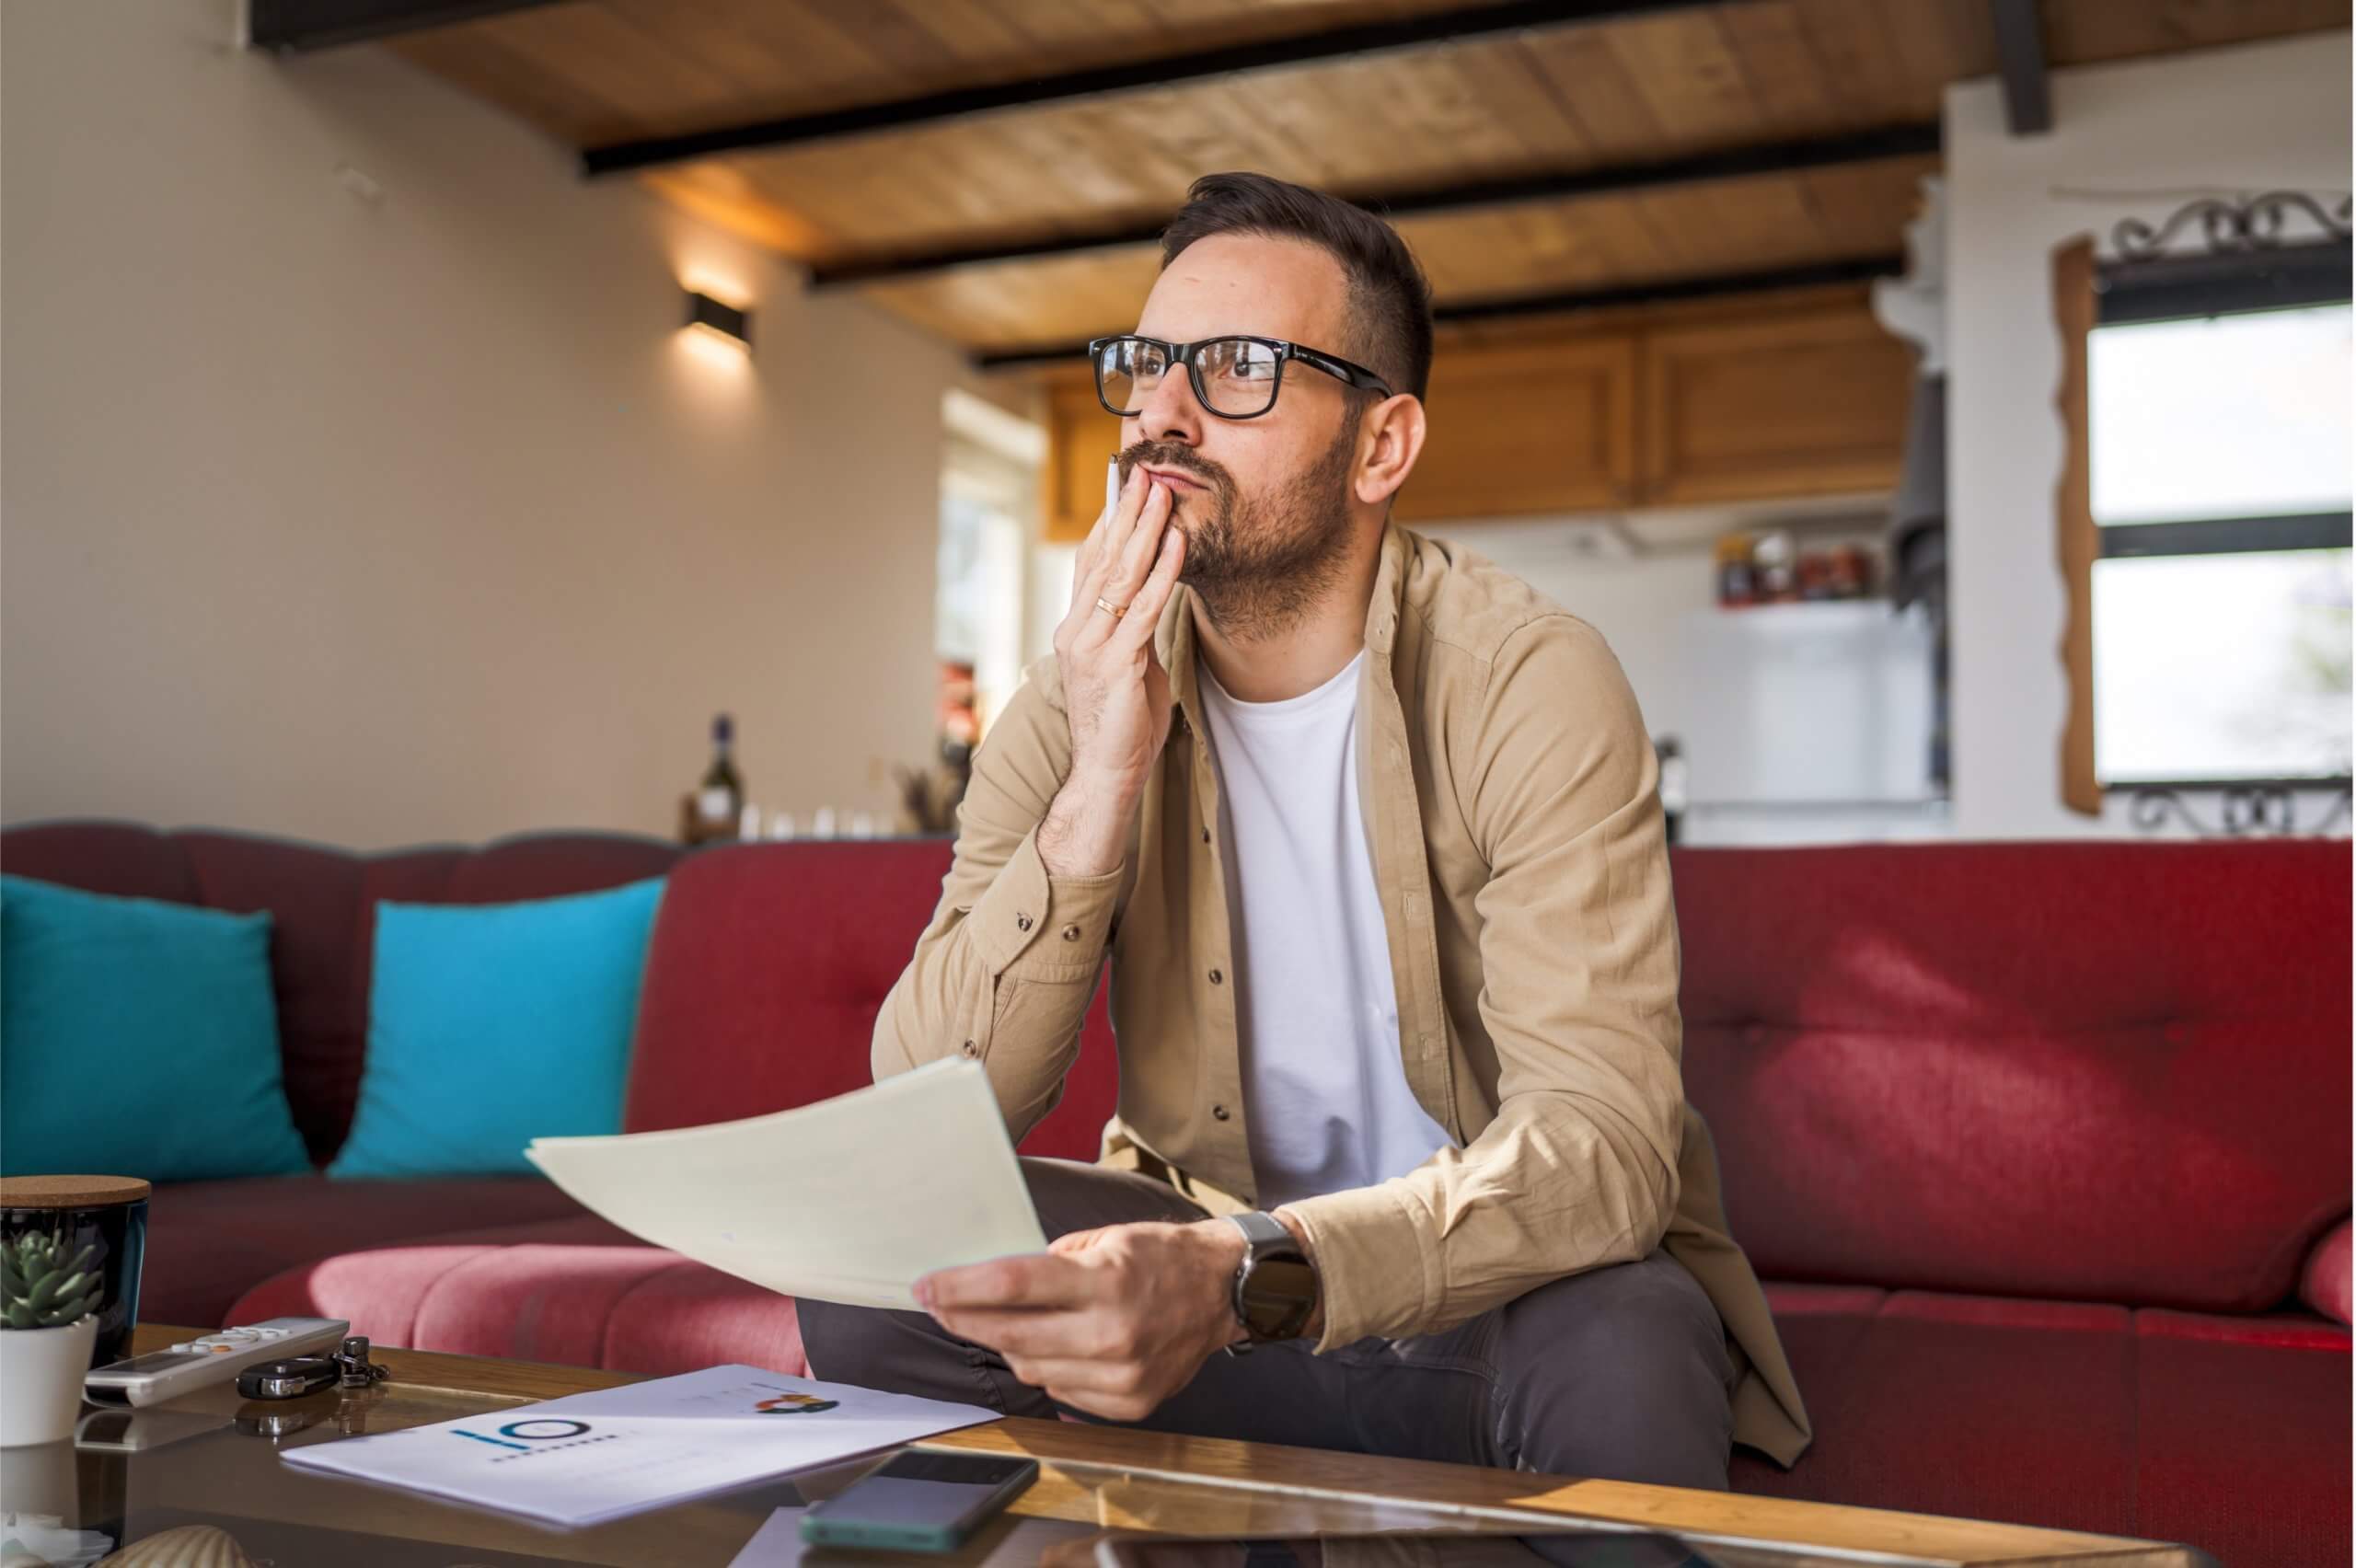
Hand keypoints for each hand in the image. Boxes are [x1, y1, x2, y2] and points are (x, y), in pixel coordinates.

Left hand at [914, 1218, 1243, 1422]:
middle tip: (939, 1304)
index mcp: (1106, 1281)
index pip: (1013, 1286)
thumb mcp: (1107, 1238)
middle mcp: (1112, 1333)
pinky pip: (1062, 1391)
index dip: (960, 1287)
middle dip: (964, 1318)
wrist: (1224, 1293)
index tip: (926, 1285)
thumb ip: (1053, 1262)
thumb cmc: (1163, 1258)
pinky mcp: (1129, 1402)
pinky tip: (1052, 1347)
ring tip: (998, 1323)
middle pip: (1011, 1334)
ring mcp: (1122, 1374)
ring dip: (1006, 1345)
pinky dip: (1047, 1369)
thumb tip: (997, 1283)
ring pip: (1031, 1368)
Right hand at [1038, 468, 1186, 876]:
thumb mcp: (1129, 665)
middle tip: (1147, 474)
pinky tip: (1177, 543)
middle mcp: (1075, 632)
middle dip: (1127, 513)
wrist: (1107, 773)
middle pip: (1101, 559)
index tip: (1126, 487)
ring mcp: (1091, 647)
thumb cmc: (1122, 724)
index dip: (1107, 523)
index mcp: (1074, 629)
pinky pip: (1142, 607)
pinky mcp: (1114, 663)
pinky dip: (1162, 572)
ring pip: (1120, 576)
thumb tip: (1156, 600)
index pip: (1088, 564)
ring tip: (1163, 494)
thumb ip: (1134, 631)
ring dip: (1146, 531)